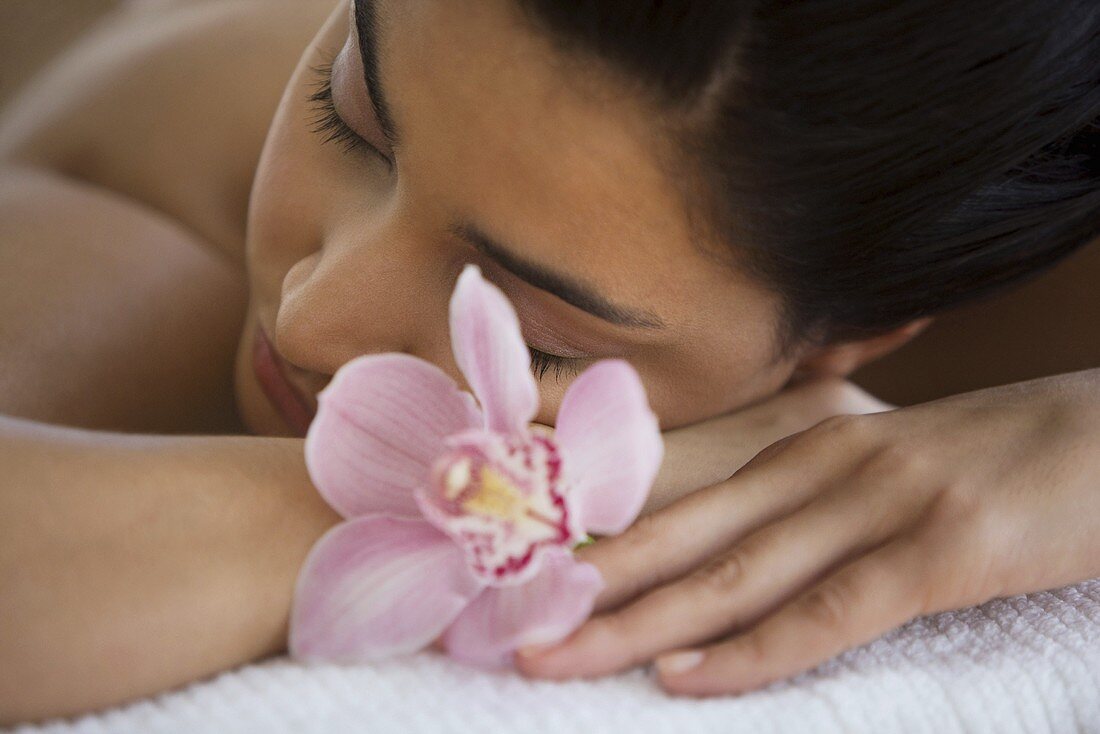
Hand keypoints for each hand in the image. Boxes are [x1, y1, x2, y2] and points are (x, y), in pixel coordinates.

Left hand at [515, 369, 1099, 695]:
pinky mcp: (939, 548)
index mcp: (804, 447)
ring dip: (638, 624)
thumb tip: (745, 555)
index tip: (531, 578)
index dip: (600, 542)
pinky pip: (828, 611)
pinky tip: (689, 680)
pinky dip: (753, 651)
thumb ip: (813, 504)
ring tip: (557, 657)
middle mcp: (821, 466)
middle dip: (589, 591)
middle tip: (510, 631)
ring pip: (732, 575)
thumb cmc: (994, 463)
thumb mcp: (886, 472)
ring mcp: (876, 502)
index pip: (681, 500)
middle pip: (681, 537)